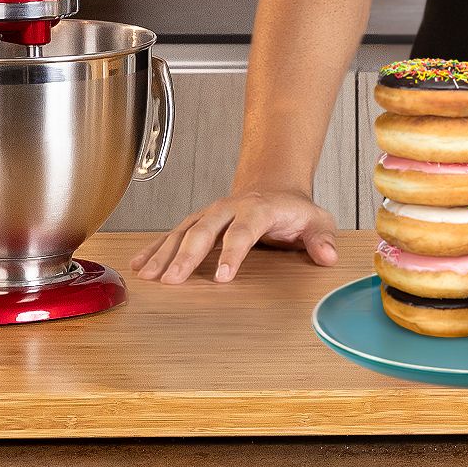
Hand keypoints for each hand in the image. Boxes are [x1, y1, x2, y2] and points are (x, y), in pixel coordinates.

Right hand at [128, 189, 338, 283]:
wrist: (273, 186)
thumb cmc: (294, 210)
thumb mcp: (316, 219)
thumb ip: (322, 237)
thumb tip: (328, 256)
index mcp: (258, 209)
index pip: (243, 231)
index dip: (233, 253)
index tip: (223, 277)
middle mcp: (229, 208)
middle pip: (204, 230)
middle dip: (187, 255)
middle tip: (172, 280)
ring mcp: (210, 214)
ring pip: (182, 231)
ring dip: (164, 253)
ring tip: (147, 276)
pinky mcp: (197, 221)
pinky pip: (172, 234)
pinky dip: (154, 248)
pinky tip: (139, 265)